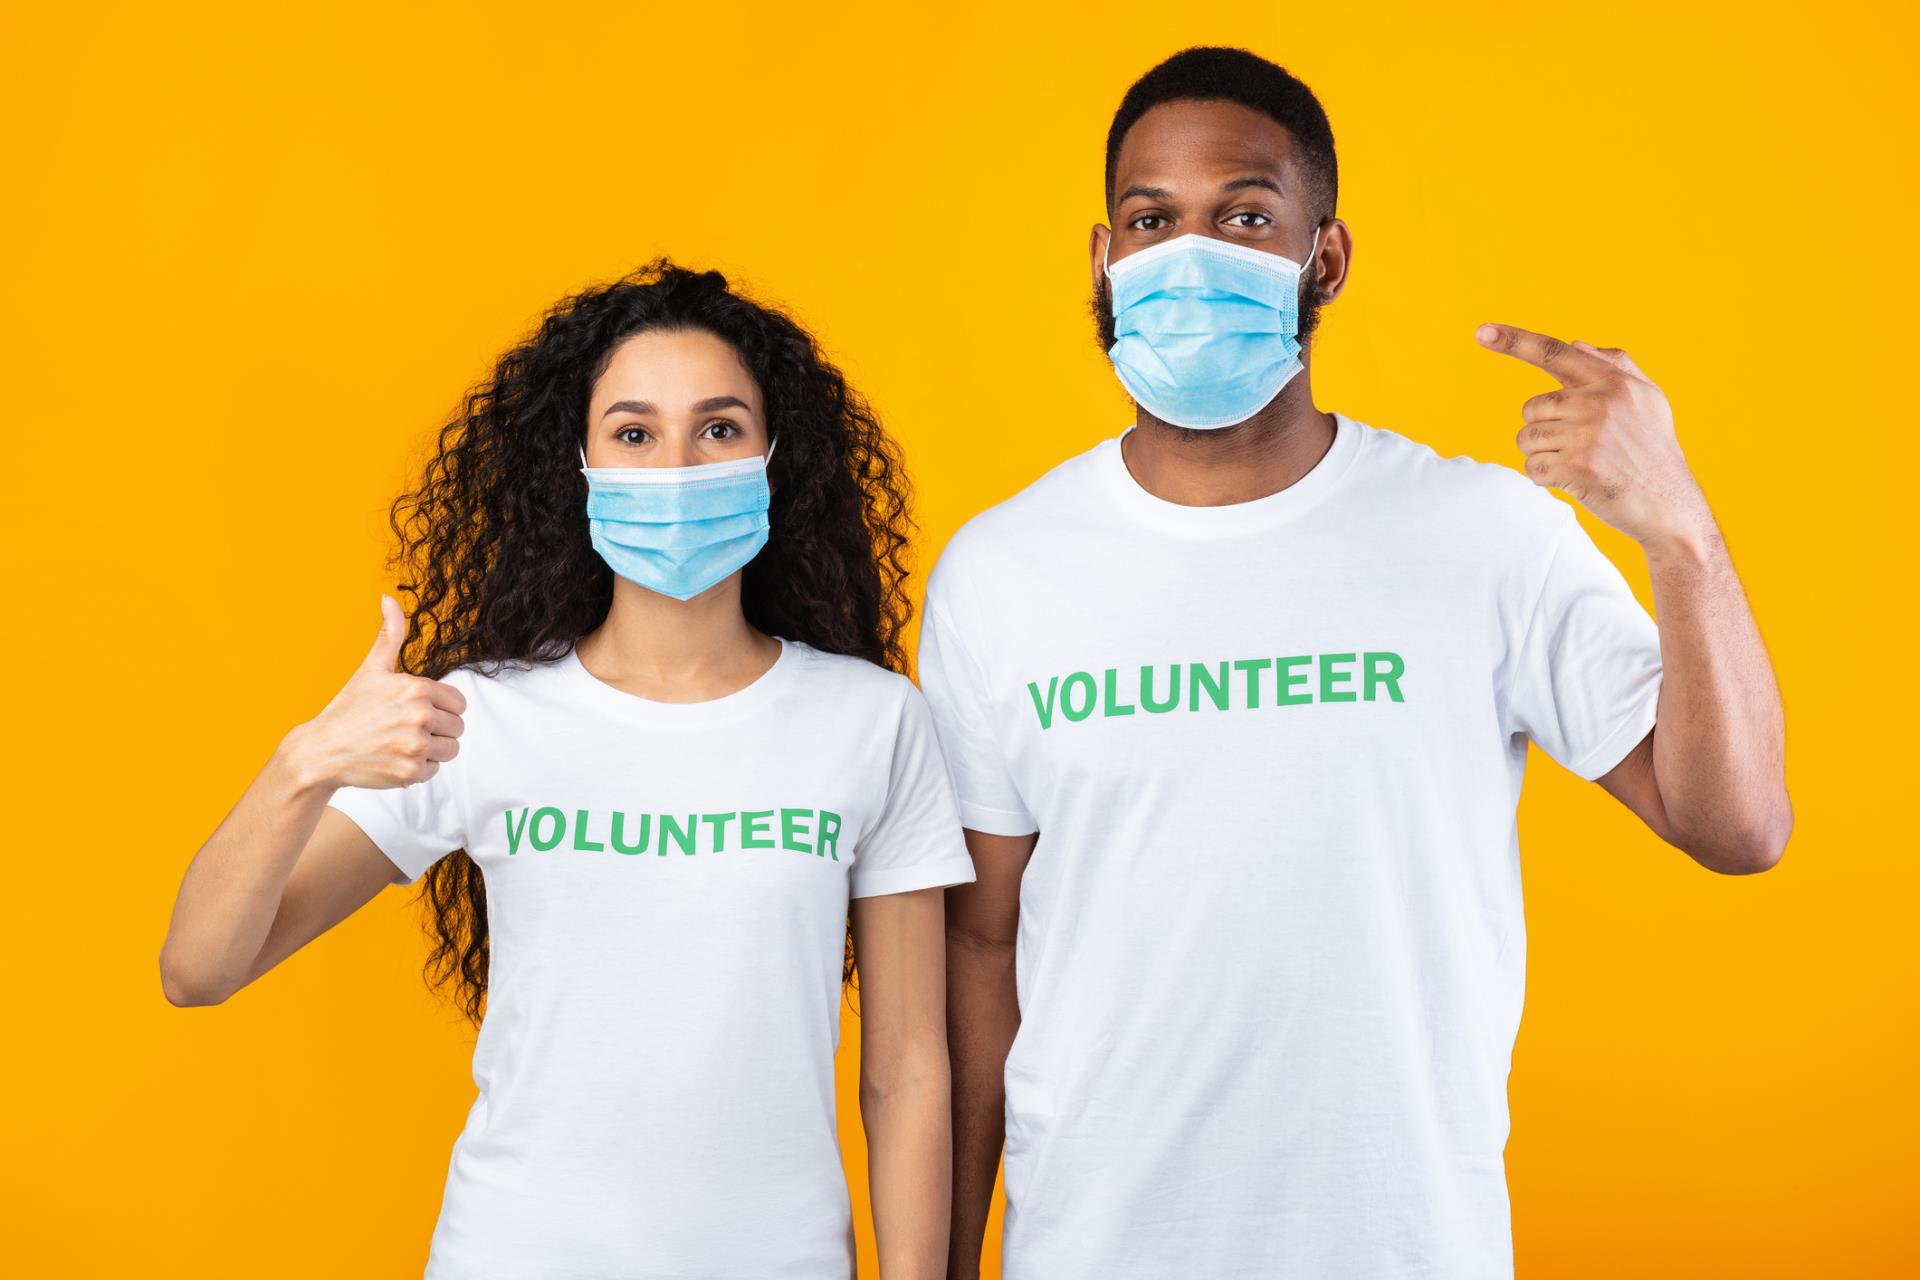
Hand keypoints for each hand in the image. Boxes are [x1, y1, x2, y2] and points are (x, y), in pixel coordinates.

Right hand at [283, 594, 466, 790]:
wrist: (321, 750)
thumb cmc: (348, 709)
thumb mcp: (372, 668)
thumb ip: (390, 634)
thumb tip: (388, 598)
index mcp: (417, 689)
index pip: (458, 702)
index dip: (440, 707)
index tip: (416, 710)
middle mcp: (420, 717)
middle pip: (457, 726)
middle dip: (437, 728)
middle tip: (404, 728)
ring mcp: (416, 746)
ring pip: (450, 749)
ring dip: (431, 749)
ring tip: (401, 743)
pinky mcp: (411, 772)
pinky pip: (435, 770)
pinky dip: (418, 768)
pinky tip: (394, 758)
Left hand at [1475, 322, 1713, 551]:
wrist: (1670, 506)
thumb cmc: (1654, 451)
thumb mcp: (1647, 400)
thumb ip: (1615, 367)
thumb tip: (1575, 344)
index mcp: (1613, 380)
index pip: (1554, 353)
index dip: (1514, 341)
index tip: (1482, 331)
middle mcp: (1598, 401)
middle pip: (1531, 408)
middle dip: (1545, 430)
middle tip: (1581, 447)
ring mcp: (1587, 433)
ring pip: (1526, 439)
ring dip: (1544, 456)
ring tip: (1581, 463)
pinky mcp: (1576, 465)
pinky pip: (1531, 468)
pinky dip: (1545, 478)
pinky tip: (1576, 480)